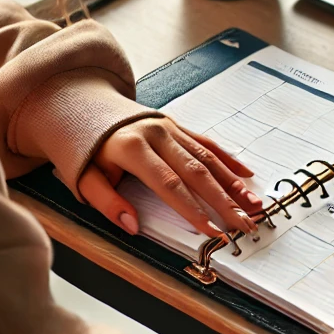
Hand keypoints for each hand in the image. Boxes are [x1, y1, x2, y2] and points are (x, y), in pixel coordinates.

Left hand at [77, 117, 261, 236]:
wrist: (80, 103)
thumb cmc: (80, 146)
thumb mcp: (82, 176)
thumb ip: (107, 202)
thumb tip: (133, 226)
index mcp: (132, 147)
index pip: (169, 184)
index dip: (192, 209)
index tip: (212, 230)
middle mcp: (157, 134)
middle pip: (197, 171)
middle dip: (224, 200)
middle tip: (244, 222)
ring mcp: (170, 127)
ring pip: (208, 157)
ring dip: (233, 182)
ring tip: (252, 203)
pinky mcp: (177, 125)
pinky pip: (207, 142)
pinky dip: (228, 159)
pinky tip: (246, 174)